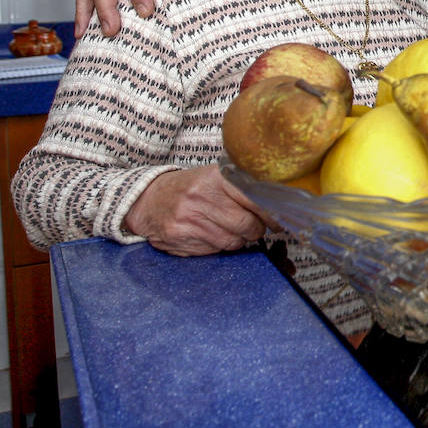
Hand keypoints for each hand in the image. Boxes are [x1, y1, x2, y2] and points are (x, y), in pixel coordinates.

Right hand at [123, 166, 268, 255]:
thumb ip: (243, 188)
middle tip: (255, 226)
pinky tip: (211, 235)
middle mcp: (202, 196)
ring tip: (229, 228)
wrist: (148, 200)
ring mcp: (189, 218)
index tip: (280, 219)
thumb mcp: (215, 178)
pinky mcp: (179, 237)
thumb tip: (278, 205)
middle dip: (256, 229)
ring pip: (232, 241)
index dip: (272, 213)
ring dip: (238, 239)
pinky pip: (214, 250)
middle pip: (247, 224)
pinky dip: (219, 246)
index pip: (255, 198)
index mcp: (216, 177)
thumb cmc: (190, 189)